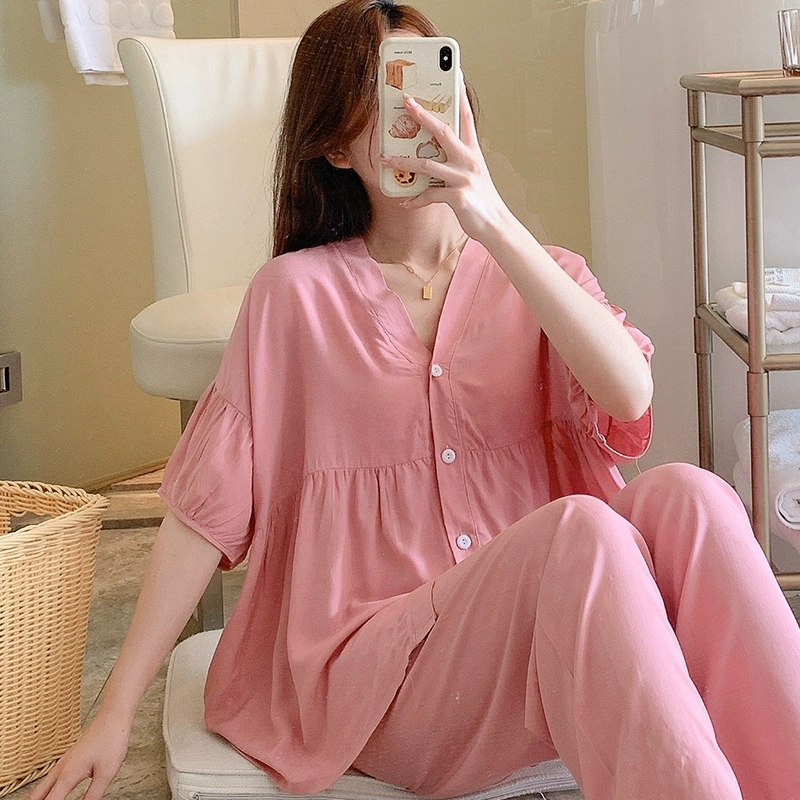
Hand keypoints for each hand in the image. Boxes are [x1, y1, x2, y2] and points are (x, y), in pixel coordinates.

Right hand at [26, 711, 130, 799]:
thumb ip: (92, 796)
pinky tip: (55, 792)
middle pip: (37, 795)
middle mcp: (61, 769)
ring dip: (40, 798)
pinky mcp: (69, 758)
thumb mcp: (106, 773)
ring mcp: (64, 762)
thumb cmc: (111, 740)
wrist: (113, 716)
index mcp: (68, 775)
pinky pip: (51, 778)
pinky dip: (47, 790)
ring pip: (42, 786)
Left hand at [379, 78, 513, 242]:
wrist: (496, 225)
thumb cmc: (481, 200)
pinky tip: (404, 201)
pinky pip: (429, 195)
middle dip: (422, 115)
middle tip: (405, 101)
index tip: (454, 72)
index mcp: (473, 151)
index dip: (460, 94)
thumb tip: (431, 155)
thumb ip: (456, 162)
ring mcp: (463, 178)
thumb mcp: (472, 175)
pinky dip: (415, 199)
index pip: (466, 117)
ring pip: (427, 164)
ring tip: (383, 159)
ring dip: (402, 161)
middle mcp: (469, 160)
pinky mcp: (457, 197)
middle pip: (442, 131)